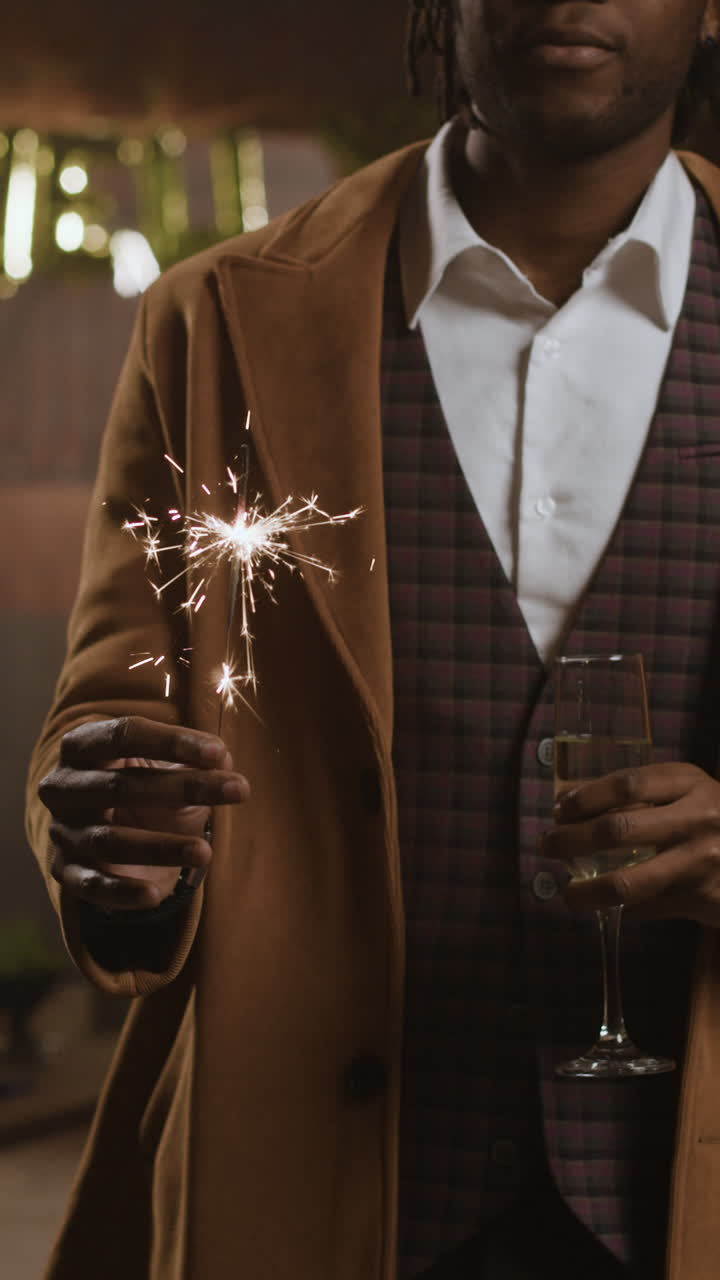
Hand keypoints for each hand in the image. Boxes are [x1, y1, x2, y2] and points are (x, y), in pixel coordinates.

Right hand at [39, 715, 249, 911]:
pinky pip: (91, 884)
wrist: (115, 828)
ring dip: (159, 847)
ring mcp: (64, 829)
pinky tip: (155, 894)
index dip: (173, 742)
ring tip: (205, 851)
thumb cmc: (147, 784)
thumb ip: (196, 759)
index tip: (219, 754)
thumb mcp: (171, 767)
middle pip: (119, 785)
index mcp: (84, 745)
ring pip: (108, 839)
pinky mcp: (67, 869)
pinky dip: (122, 892)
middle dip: (182, 788)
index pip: (125, 735)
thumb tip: (222, 759)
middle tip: (239, 791)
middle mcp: (64, 785)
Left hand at [541, 762, 719, 925]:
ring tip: (567, 895)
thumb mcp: (692, 792)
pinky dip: (623, 910)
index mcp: (691, 783)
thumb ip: (647, 794)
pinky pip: (647, 909)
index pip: (626, 784)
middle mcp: (697, 819)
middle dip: (571, 840)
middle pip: (617, 829)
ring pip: (627, 882)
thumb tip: (574, 808)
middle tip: (548, 845)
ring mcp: (699, 862)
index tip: (559, 809)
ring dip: (587, 891)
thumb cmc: (718, 818)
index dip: (585, 797)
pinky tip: (609, 908)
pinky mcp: (702, 899)